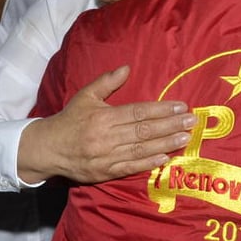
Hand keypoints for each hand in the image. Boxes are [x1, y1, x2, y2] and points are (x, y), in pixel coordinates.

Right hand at [18, 65, 196, 183]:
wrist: (48, 148)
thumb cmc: (69, 120)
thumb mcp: (85, 96)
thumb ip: (107, 82)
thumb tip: (127, 68)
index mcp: (103, 117)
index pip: (138, 112)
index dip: (161, 110)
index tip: (181, 107)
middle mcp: (107, 137)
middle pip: (144, 131)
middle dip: (170, 125)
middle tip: (191, 121)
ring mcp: (107, 156)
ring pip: (141, 150)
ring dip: (166, 144)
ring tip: (185, 138)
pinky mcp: (105, 172)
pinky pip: (131, 168)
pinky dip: (149, 163)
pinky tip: (165, 158)